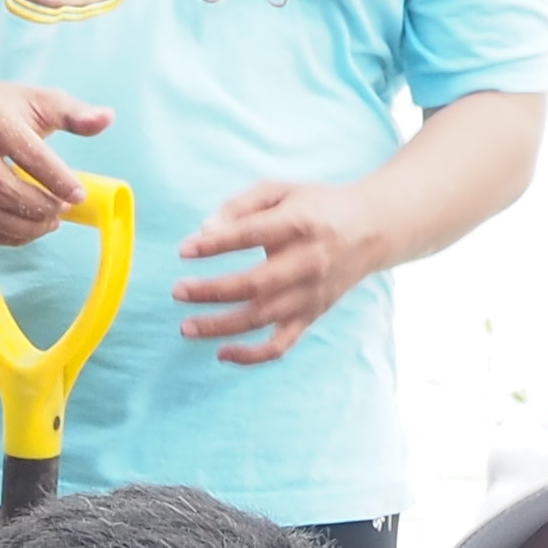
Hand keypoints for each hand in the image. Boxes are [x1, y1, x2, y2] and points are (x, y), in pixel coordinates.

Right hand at [0, 75, 115, 246]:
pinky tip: (29, 229)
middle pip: (9, 193)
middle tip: (64, 210)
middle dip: (43, 209)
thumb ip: (74, 113)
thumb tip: (108, 118)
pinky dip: (9, 237)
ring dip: (28, 228)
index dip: (58, 180)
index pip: (30, 156)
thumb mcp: (36, 99)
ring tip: (50, 222)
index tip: (79, 196)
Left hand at [174, 176, 393, 366]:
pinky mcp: (311, 316)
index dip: (214, 245)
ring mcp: (310, 294)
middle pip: (254, 285)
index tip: (184, 249)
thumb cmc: (315, 207)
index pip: (250, 236)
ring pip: (262, 319)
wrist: (370, 229)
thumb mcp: (281, 191)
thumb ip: (241, 205)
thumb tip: (204, 230)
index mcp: (298, 224)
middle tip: (177, 291)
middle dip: (211, 291)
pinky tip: (221, 353)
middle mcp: (307, 262)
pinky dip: (251, 356)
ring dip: (220, 326)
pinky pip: (280, 345)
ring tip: (186, 326)